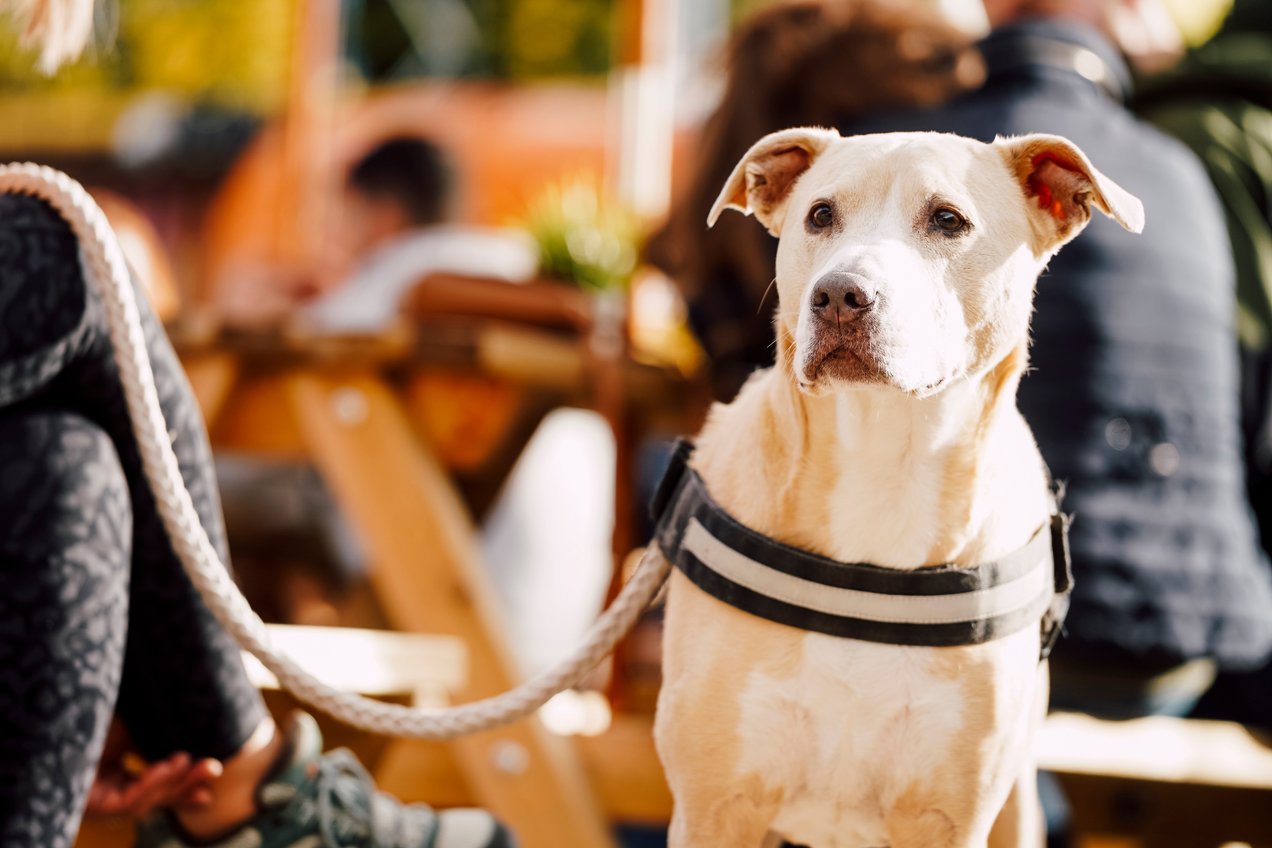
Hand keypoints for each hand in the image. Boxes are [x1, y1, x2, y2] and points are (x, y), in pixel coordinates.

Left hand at [85, 719, 223, 818]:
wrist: (48, 722)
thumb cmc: (81, 722)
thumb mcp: (124, 724)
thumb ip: (149, 730)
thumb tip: (184, 718)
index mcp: (116, 776)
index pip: (157, 784)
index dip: (186, 782)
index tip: (212, 773)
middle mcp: (111, 791)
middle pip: (158, 797)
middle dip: (188, 785)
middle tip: (215, 769)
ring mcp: (103, 800)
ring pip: (149, 800)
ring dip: (176, 783)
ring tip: (194, 762)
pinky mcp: (96, 805)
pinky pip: (132, 799)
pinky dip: (153, 782)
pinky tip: (168, 764)